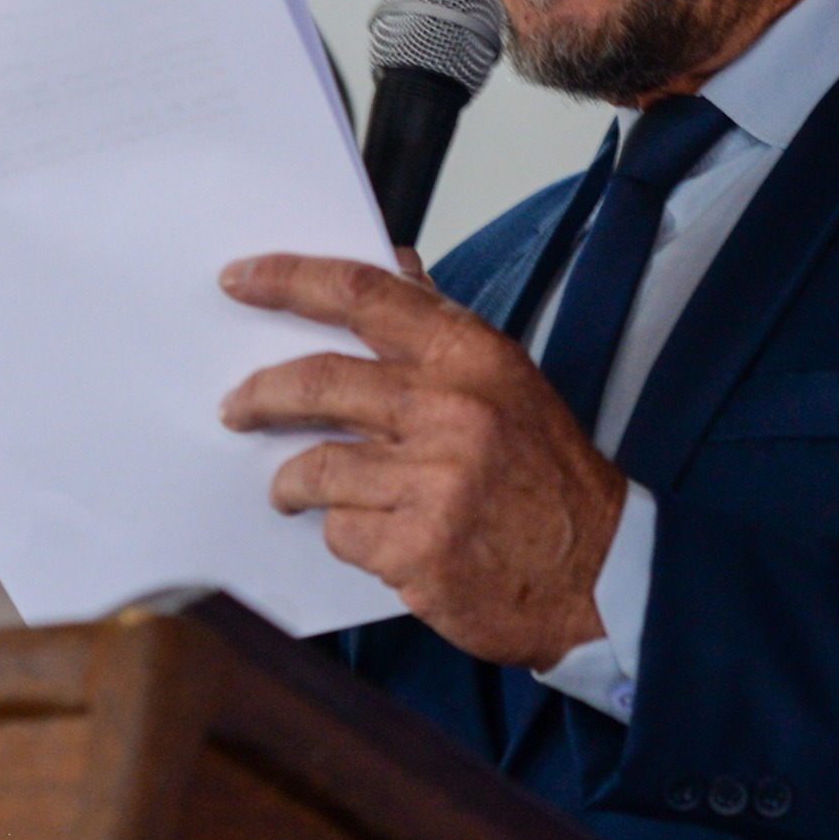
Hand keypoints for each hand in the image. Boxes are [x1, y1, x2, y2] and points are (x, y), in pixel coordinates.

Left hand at [218, 253, 623, 669]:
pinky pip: (341, 532)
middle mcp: (454, 410)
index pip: (364, 294)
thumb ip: (441, 327)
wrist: (600, 575)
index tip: (240, 280)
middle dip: (259, 396)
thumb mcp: (507, 380)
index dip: (289, 279)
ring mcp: (436, 482)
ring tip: (293, 491)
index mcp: (473, 356)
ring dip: (292, 481)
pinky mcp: (420, 550)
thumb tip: (393, 264)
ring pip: (318, 467)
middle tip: (237, 407)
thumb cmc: (549, 476)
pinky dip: (343, 535)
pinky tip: (372, 537)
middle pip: (318, 381)